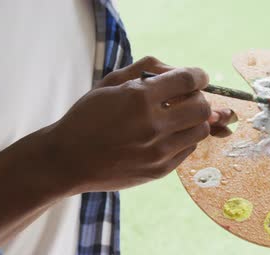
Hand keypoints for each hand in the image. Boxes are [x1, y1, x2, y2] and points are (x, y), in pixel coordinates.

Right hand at [45, 57, 230, 192]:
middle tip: (187, 99)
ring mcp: (158, 151)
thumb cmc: (88, 117)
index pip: (187, 80)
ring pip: (200, 131)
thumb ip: (147, 70)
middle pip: (202, 107)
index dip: (199, 75)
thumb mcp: (110, 83)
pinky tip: (167, 136)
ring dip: (194, 121)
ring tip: (178, 119)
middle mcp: (152, 125)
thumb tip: (179, 71)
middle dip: (198, 99)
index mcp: (139, 98)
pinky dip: (184, 139)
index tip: (199, 77)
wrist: (68, 160)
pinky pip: (189, 150)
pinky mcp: (160, 170)